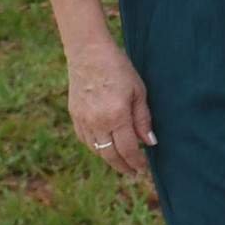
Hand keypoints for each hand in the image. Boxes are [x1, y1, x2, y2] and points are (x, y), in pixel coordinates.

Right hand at [67, 42, 155, 178]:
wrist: (88, 52)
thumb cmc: (118, 68)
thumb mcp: (138, 91)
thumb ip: (143, 119)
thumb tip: (150, 143)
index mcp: (117, 115)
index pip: (128, 149)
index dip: (136, 162)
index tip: (143, 168)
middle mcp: (98, 122)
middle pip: (110, 155)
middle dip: (123, 166)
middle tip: (133, 172)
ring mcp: (83, 120)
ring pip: (96, 150)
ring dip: (109, 158)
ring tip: (121, 161)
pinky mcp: (74, 115)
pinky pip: (85, 139)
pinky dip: (96, 147)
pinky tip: (105, 146)